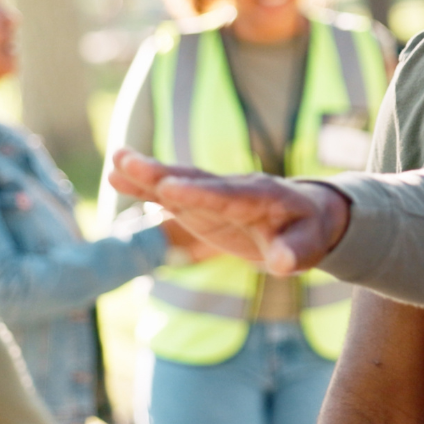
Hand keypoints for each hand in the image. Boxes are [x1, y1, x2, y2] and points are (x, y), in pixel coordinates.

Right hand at [108, 148, 350, 272]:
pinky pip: (170, 193)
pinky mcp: (200, 202)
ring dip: (147, 172)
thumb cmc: (308, 233)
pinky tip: (116, 177)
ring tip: (115, 160)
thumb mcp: (309, 246)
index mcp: (261, 196)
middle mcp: (232, 188)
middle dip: (161, 172)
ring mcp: (213, 193)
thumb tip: (284, 264)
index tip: (169, 189)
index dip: (198, 193)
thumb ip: (294, 253)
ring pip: (178, 181)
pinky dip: (146, 186)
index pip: (226, 196)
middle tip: (126, 160)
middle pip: (194, 180)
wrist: (305, 217)